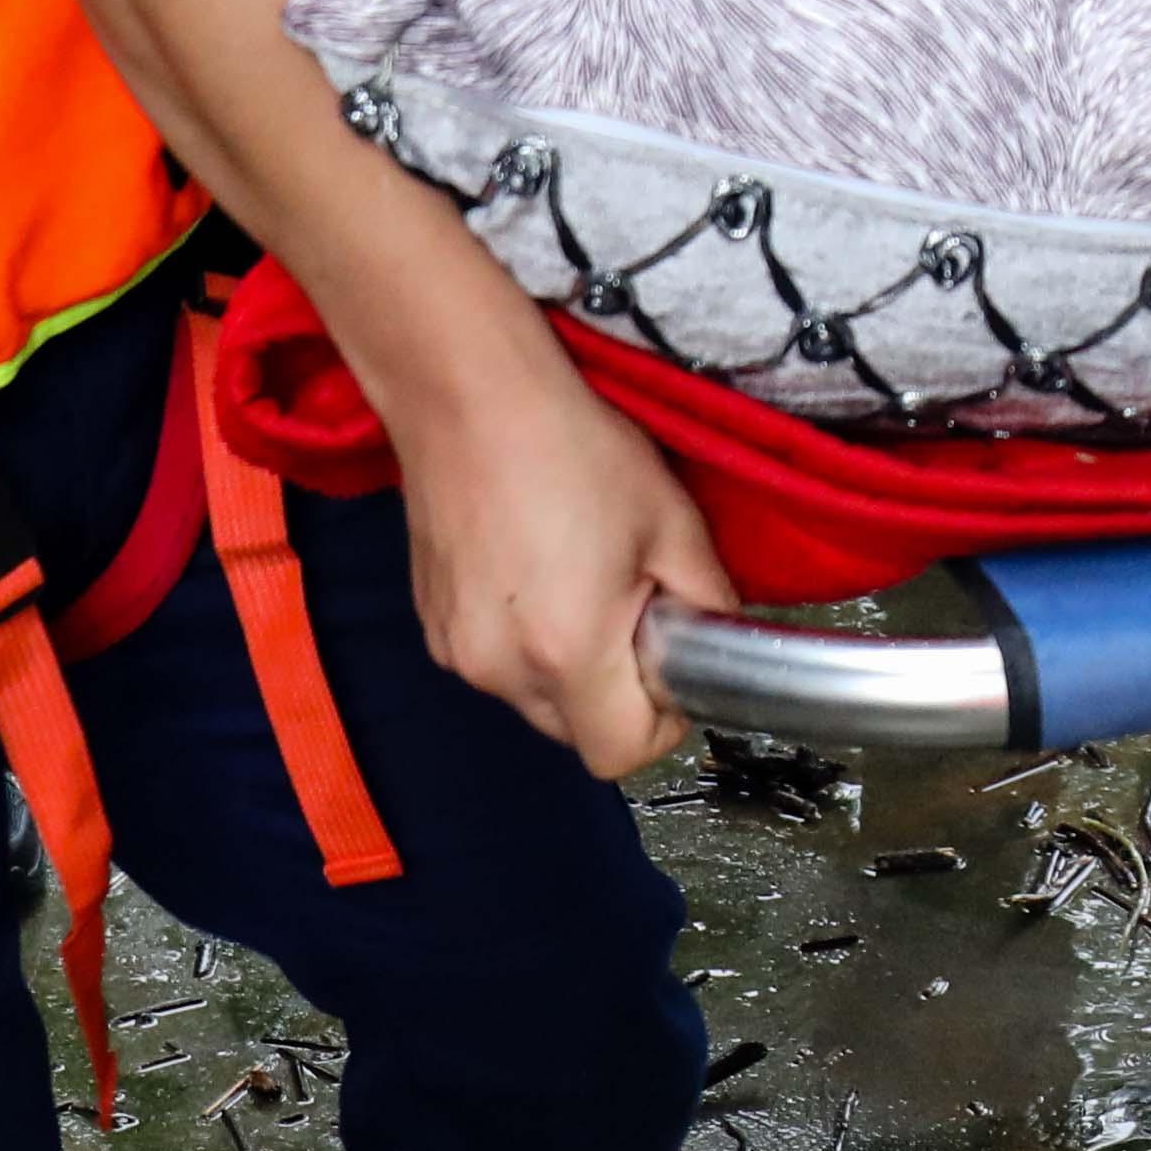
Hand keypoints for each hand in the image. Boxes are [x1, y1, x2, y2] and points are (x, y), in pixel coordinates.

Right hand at [381, 322, 733, 771]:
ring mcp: (457, 650)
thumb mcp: (671, 522)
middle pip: (577, 732)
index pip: (622, 754)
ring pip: (534, 699)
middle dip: (616, 693)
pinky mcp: (432, 624)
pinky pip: (495, 662)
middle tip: (633, 609)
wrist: (468, 396)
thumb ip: (707, 600)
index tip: (670, 665)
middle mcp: (501, 669)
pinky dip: (523, 640)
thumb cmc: (571, 448)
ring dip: (567, 666)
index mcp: (568, 653)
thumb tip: (718, 637)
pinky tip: (534, 568)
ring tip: (580, 578)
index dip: (662, 723)